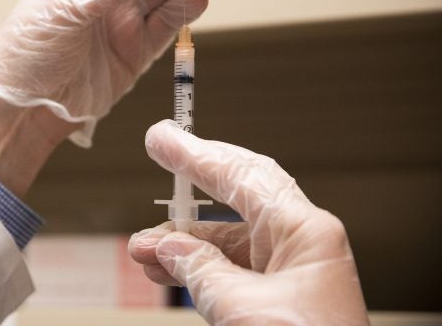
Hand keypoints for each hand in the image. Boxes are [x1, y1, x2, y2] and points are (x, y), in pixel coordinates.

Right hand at [128, 120, 368, 324]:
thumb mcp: (242, 311)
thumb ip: (198, 270)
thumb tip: (164, 245)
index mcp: (306, 234)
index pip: (244, 176)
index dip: (197, 155)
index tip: (163, 139)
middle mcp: (300, 244)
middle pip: (238, 194)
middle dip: (192, 181)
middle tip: (159, 154)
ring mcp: (289, 270)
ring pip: (227, 236)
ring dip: (182, 239)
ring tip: (142, 247)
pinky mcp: (276, 296)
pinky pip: (229, 267)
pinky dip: (194, 266)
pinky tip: (165, 269)